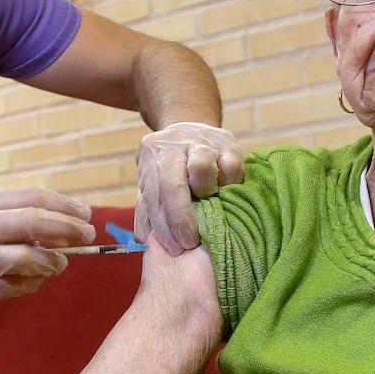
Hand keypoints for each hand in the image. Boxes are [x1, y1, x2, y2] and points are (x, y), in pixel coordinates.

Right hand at [0, 188, 94, 347]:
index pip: (29, 198)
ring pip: (26, 257)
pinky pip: (14, 286)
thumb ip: (6, 216)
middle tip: (87, 234)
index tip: (84, 213)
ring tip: (60, 263)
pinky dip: (32, 283)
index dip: (62, 205)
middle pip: (32, 223)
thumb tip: (55, 222)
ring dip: (52, 260)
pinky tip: (37, 280)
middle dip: (67, 228)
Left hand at [134, 122, 243, 253]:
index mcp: (150, 154)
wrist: (191, 125)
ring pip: (201, 168)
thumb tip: (144, 239)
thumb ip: (147, 208)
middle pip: (172, 183)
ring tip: (208, 205)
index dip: (163, 226)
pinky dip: (228, 183)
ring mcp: (201, 140)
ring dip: (204, 192)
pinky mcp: (228, 142)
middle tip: (190, 243)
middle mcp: (172, 144)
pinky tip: (224, 191)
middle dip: (181, 219)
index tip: (173, 248)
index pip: (152, 194)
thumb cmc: (171, 165)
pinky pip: (230, 168)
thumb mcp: (153, 180)